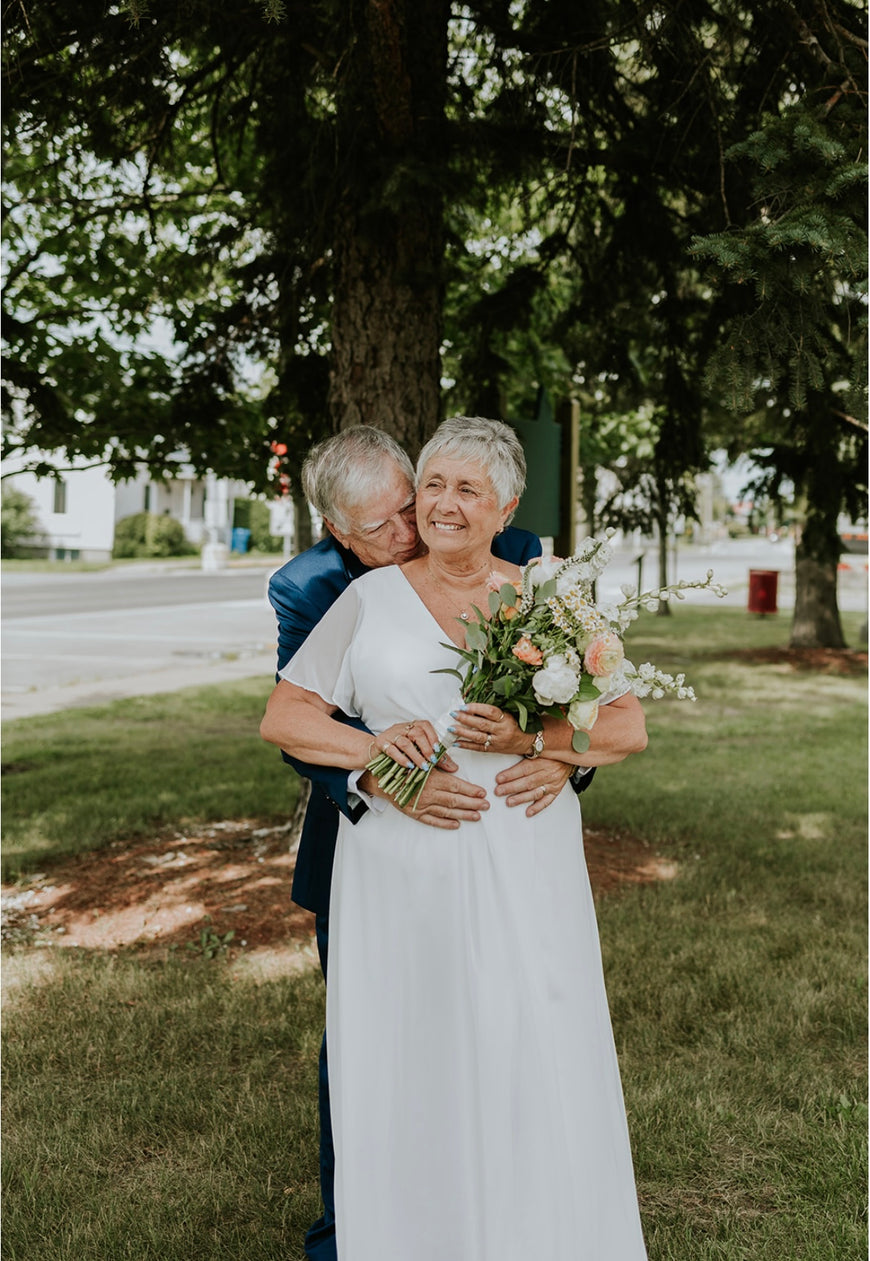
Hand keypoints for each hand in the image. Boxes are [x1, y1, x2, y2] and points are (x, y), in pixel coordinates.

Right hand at [358, 762, 488, 830]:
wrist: (383, 779)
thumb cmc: (405, 767)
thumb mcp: (423, 761)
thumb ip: (440, 764)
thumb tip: (456, 768)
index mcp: (432, 779)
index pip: (457, 786)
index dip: (472, 790)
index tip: (483, 793)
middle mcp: (429, 794)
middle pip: (456, 800)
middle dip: (473, 804)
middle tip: (486, 806)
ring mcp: (422, 805)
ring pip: (447, 812)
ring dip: (463, 814)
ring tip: (477, 816)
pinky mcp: (415, 813)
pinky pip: (433, 820)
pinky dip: (445, 823)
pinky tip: (456, 824)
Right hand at [372, 718, 441, 769]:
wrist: (373, 753)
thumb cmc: (400, 752)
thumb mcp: (418, 753)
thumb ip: (436, 759)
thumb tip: (454, 768)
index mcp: (412, 726)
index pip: (425, 725)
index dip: (432, 736)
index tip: (438, 750)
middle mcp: (401, 728)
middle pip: (416, 733)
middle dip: (426, 748)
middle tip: (432, 761)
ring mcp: (390, 735)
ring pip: (405, 742)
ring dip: (416, 755)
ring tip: (423, 767)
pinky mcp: (381, 744)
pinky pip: (391, 750)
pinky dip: (401, 758)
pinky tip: (408, 766)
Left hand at [449, 703, 530, 756]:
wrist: (529, 742)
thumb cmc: (519, 726)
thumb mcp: (509, 715)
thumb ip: (493, 712)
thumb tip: (472, 706)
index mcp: (506, 719)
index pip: (490, 712)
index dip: (477, 708)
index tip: (464, 705)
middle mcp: (502, 730)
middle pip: (482, 724)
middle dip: (465, 719)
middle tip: (454, 714)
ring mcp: (497, 741)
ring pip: (478, 737)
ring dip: (463, 732)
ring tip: (452, 728)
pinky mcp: (494, 750)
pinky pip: (478, 748)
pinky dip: (466, 745)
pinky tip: (456, 742)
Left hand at [494, 757, 571, 815]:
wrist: (570, 755)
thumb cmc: (551, 752)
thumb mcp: (540, 748)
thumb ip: (526, 752)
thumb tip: (507, 753)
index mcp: (543, 760)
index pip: (524, 768)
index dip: (511, 774)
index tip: (499, 779)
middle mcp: (549, 772)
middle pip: (528, 782)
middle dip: (511, 787)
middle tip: (499, 791)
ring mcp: (553, 783)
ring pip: (536, 792)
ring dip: (521, 798)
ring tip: (509, 802)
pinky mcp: (556, 790)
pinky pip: (547, 801)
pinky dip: (537, 807)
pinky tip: (528, 812)